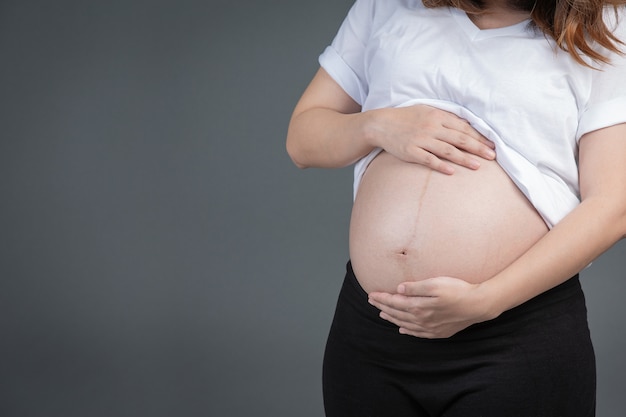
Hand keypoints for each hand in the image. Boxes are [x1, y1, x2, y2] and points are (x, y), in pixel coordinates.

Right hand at [367, 105, 495, 173]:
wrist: (381, 124)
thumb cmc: (406, 118)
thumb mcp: (426, 110)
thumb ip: (445, 117)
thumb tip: (465, 124)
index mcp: (437, 117)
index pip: (463, 128)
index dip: (479, 137)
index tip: (492, 145)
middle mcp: (431, 128)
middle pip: (460, 139)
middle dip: (478, 148)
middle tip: (492, 156)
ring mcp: (421, 140)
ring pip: (447, 150)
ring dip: (464, 158)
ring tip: (478, 166)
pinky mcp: (411, 152)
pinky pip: (429, 160)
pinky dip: (441, 165)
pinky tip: (452, 171)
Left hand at [367, 277, 497, 338]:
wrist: (479, 305)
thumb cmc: (458, 290)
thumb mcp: (435, 284)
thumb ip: (415, 287)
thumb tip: (399, 289)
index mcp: (419, 307)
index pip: (394, 302)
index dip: (382, 298)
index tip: (371, 294)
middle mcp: (422, 320)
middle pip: (397, 313)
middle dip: (383, 306)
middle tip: (372, 301)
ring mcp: (430, 328)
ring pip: (405, 324)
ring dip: (392, 318)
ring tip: (382, 313)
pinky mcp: (439, 332)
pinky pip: (418, 333)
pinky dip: (407, 330)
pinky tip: (402, 329)